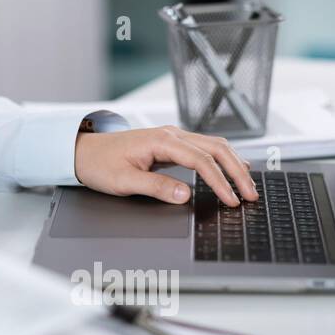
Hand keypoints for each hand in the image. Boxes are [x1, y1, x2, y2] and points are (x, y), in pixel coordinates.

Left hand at [73, 126, 257, 206]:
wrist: (84, 151)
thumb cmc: (100, 164)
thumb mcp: (124, 181)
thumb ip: (156, 187)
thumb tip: (185, 195)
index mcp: (162, 141)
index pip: (201, 161)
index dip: (219, 182)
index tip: (230, 199)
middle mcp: (172, 134)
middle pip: (216, 149)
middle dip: (236, 173)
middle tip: (250, 195)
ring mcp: (174, 137)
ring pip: (214, 146)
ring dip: (233, 165)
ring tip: (247, 185)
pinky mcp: (173, 144)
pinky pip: (205, 149)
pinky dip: (223, 160)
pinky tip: (233, 169)